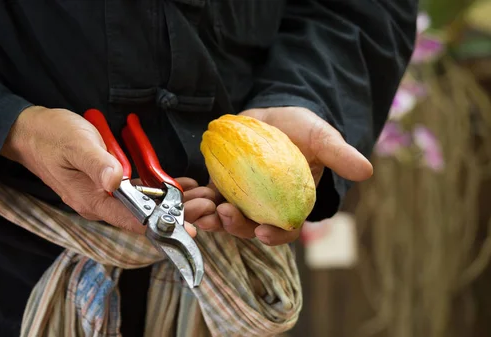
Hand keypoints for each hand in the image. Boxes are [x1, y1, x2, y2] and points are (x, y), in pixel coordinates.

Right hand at [1, 106, 213, 235]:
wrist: (29, 131)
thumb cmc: (51, 136)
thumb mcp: (75, 144)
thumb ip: (96, 163)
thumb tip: (116, 180)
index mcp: (93, 200)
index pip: (134, 220)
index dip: (164, 225)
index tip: (190, 228)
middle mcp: (101, 204)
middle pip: (145, 216)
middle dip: (177, 214)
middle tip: (207, 206)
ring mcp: (104, 196)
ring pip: (145, 206)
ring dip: (173, 203)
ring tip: (203, 197)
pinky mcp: (107, 185)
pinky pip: (138, 193)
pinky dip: (161, 190)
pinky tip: (182, 184)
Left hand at [195, 106, 372, 245]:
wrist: (276, 115)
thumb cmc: (303, 130)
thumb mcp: (323, 138)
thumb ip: (339, 155)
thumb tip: (366, 171)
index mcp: (290, 205)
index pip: (284, 229)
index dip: (274, 235)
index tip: (263, 232)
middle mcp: (263, 207)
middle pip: (247, 227)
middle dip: (232, 226)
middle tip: (221, 214)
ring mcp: (240, 196)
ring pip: (222, 215)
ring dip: (207, 215)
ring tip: (197, 207)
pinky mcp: (221, 182)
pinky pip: (206, 194)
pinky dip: (194, 195)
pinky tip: (184, 189)